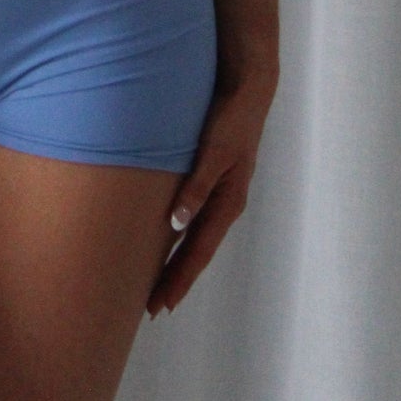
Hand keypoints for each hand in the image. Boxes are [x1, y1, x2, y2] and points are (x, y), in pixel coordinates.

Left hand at [147, 66, 277, 316]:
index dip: (180, 279)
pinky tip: (166, 240)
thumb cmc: (230, 120)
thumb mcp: (213, 152)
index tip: (162, 305)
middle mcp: (225, 205)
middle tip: (152, 308)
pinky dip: (180, 236)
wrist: (248, 91)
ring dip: (177, 261)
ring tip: (157, 284)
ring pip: (195, 238)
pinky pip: (194, 219)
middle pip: (197, 252)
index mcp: (228, 204)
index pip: (198, 252)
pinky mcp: (214, 181)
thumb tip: (177, 224)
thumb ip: (197, 187)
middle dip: (176, 280)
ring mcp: (221, 195)